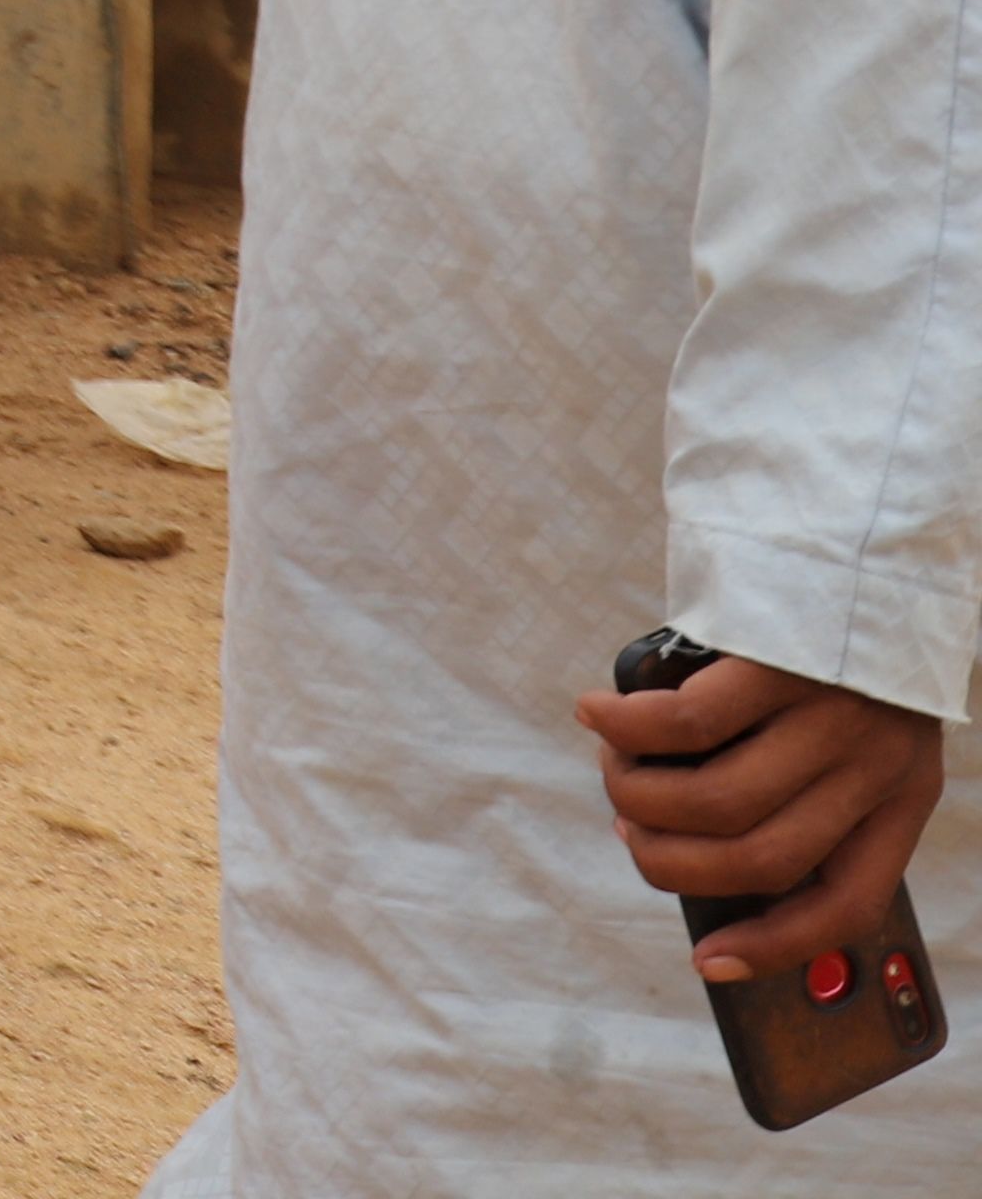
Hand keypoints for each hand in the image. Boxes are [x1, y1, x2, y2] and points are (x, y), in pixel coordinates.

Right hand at [587, 652, 952, 987]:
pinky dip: (625, 727)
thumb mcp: (852, 731)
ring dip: (639, 795)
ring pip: (715, 799)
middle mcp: (875, 765)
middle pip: (758, 856)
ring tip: (613, 766)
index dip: (771, 945)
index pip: (846, 901)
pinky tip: (598, 712)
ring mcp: (831, 714)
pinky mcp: (779, 663)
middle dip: (671, 860)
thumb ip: (808, 786)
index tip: (705, 963)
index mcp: (903, 796)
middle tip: (629, 829)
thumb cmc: (833, 648)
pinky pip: (685, 721)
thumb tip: (695, 845)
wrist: (857, 538)